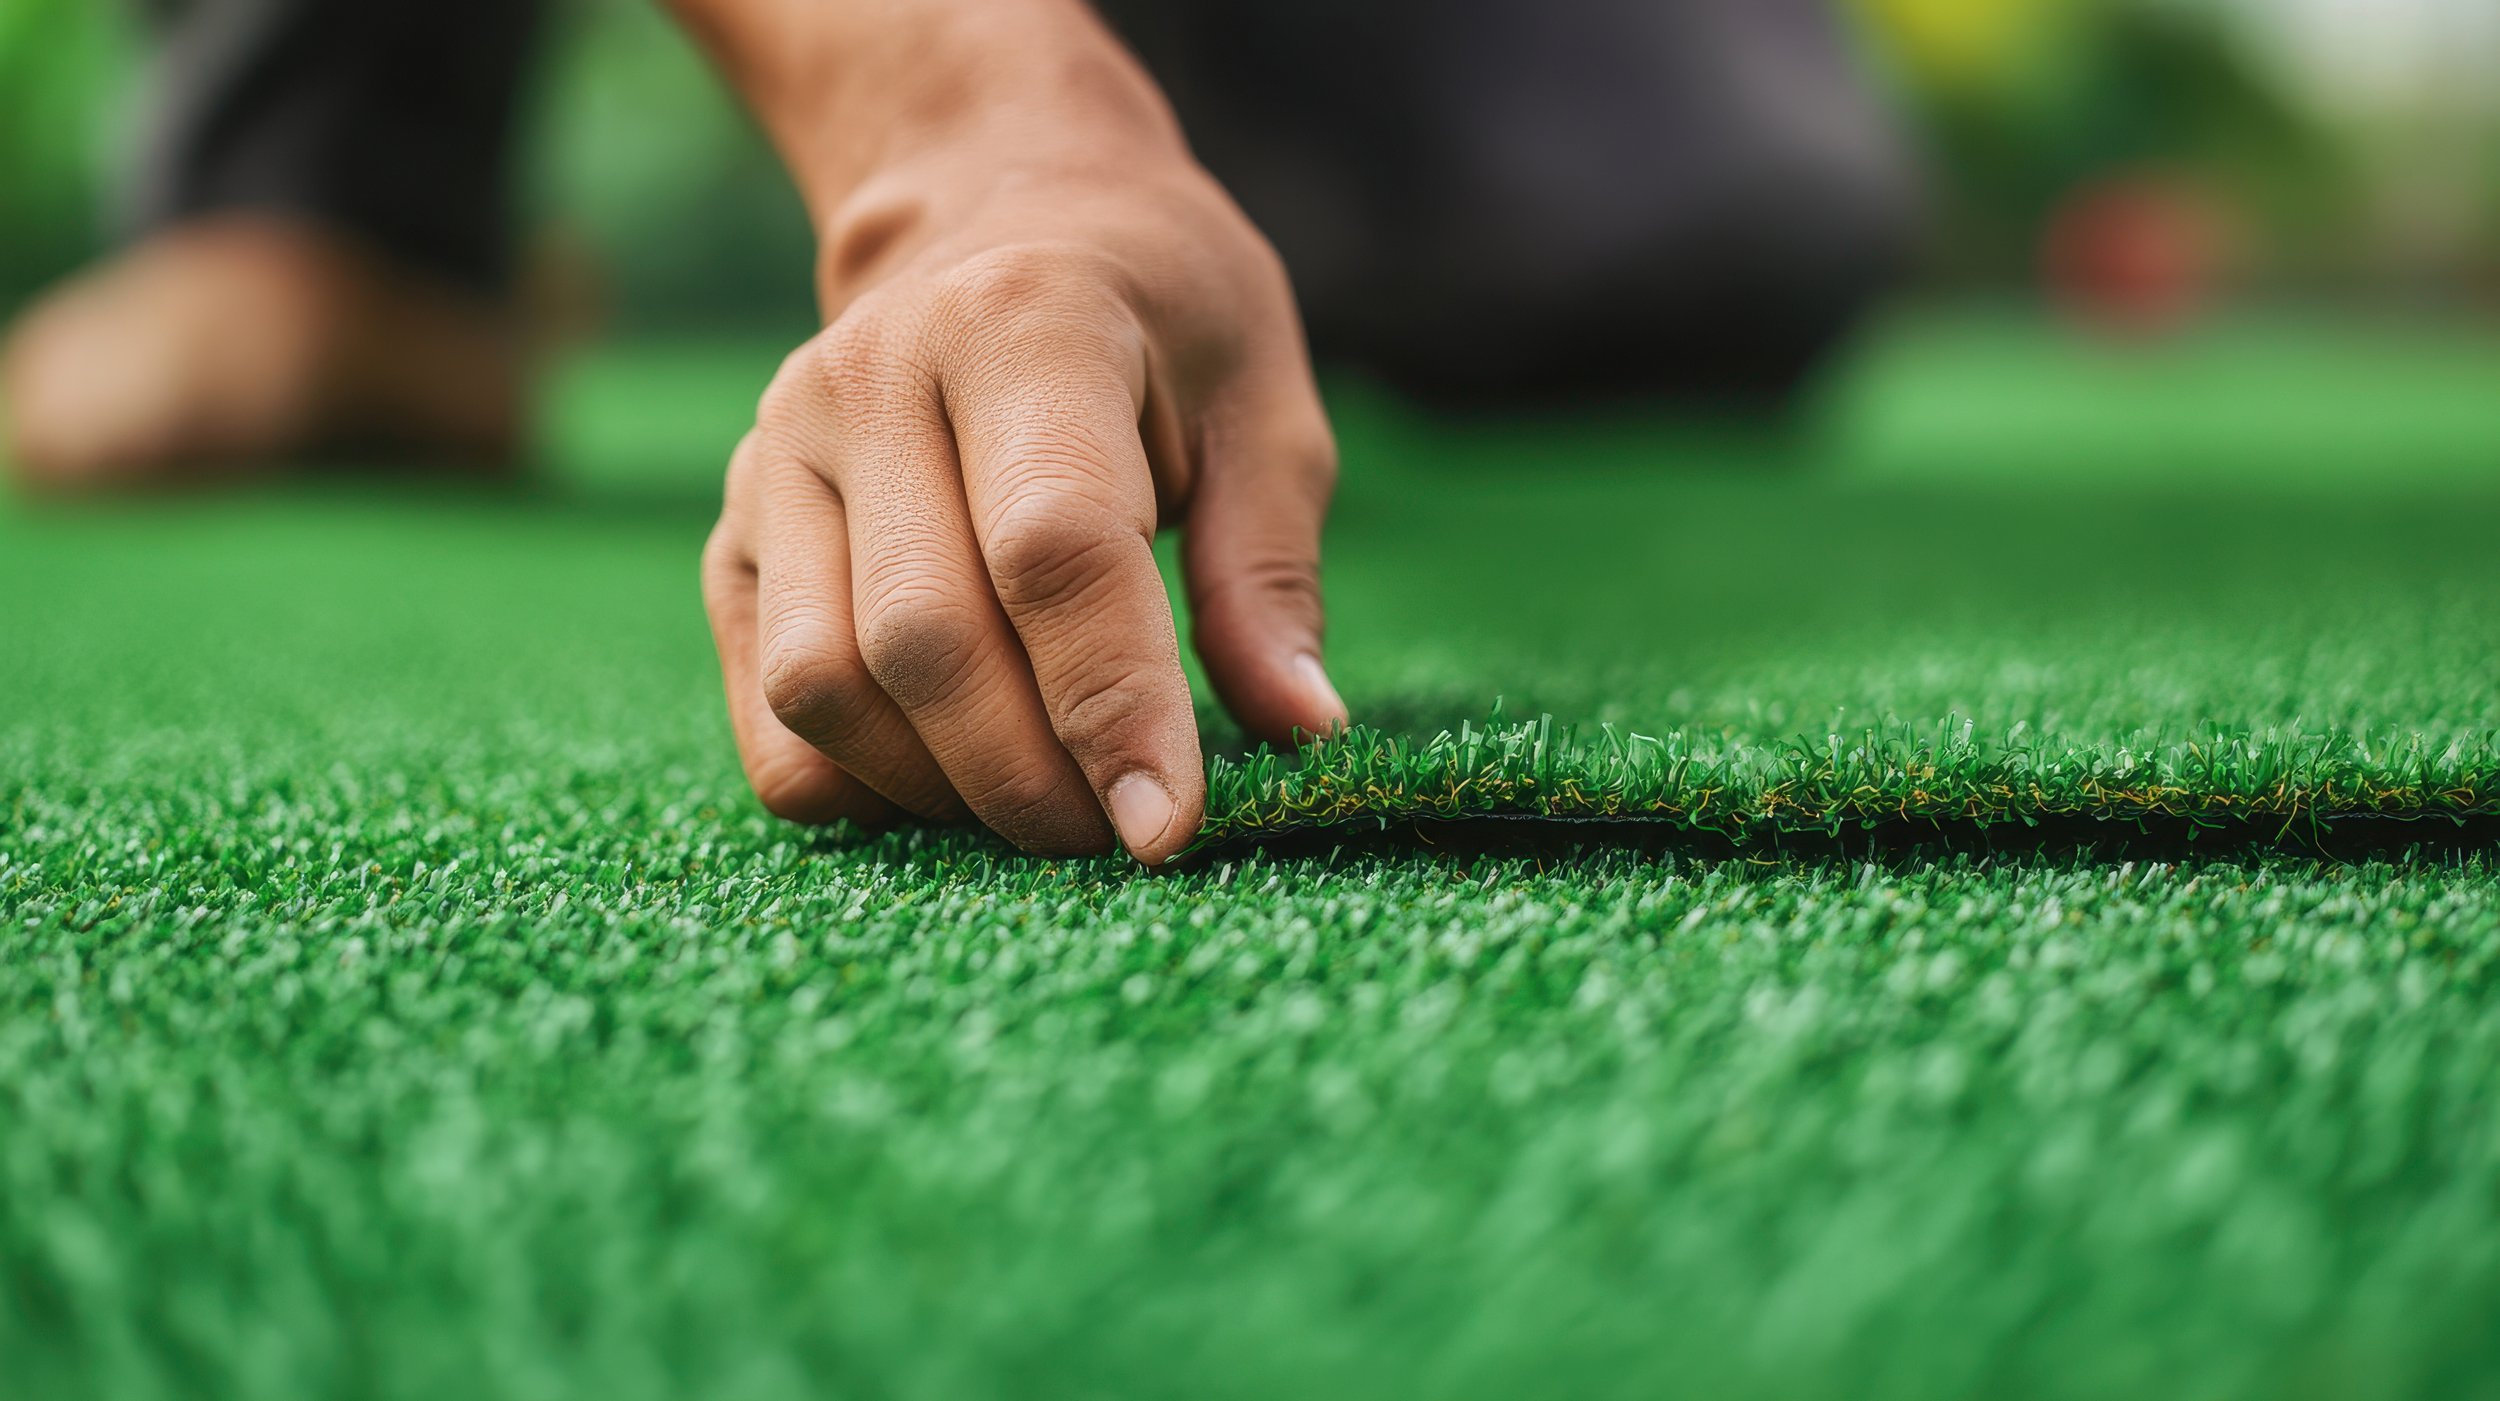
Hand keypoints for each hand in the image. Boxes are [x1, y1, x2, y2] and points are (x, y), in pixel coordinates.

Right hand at [701, 159, 1346, 864]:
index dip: (1112, 704)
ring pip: (824, 686)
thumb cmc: (1157, 320)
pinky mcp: (732, 531)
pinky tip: (950, 774)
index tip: (1165, 825)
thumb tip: (1299, 732)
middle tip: (1116, 830)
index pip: (1052, 549)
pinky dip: (858, 784)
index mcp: (1023, 321)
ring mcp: (778, 455)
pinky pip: (768, 711)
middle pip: (926, 639)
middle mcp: (869, 379)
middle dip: (1032, 778)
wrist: (994, 213)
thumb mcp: (1260, 406)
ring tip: (1044, 802)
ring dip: (942, 791)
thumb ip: (1269, 573)